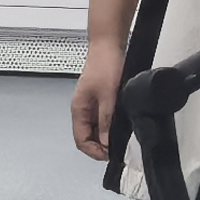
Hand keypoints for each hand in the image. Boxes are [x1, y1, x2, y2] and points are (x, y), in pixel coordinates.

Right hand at [72, 44, 120, 160]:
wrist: (108, 44)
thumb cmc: (105, 65)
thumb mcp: (108, 96)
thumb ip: (106, 120)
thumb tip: (106, 142)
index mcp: (79, 109)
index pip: (81, 140)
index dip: (94, 151)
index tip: (109, 155)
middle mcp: (82, 109)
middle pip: (87, 136)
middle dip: (100, 145)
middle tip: (117, 149)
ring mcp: (91, 104)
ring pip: (96, 128)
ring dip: (106, 135)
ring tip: (121, 138)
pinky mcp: (100, 98)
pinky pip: (102, 118)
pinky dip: (110, 125)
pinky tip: (121, 124)